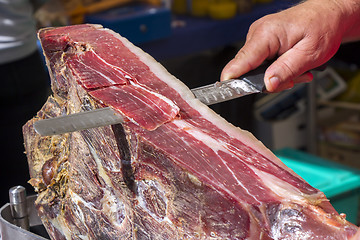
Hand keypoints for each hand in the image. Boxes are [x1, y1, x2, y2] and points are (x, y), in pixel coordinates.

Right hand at [221, 0, 359, 91]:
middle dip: (270, 80)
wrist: (329, 14)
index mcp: (266, 34)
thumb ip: (286, 70)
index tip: (228, 93)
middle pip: (248, 70)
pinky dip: (277, 68)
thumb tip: (267, 85)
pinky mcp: (262, 42)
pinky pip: (262, 63)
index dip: (233, 81)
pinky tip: (291, 64)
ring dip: (277, 75)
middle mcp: (257, 34)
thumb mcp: (309, 54)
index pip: (240, 62)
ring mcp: (258, 37)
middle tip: (294, 77)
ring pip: (256, 69)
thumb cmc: (322, 27)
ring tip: (298, 68)